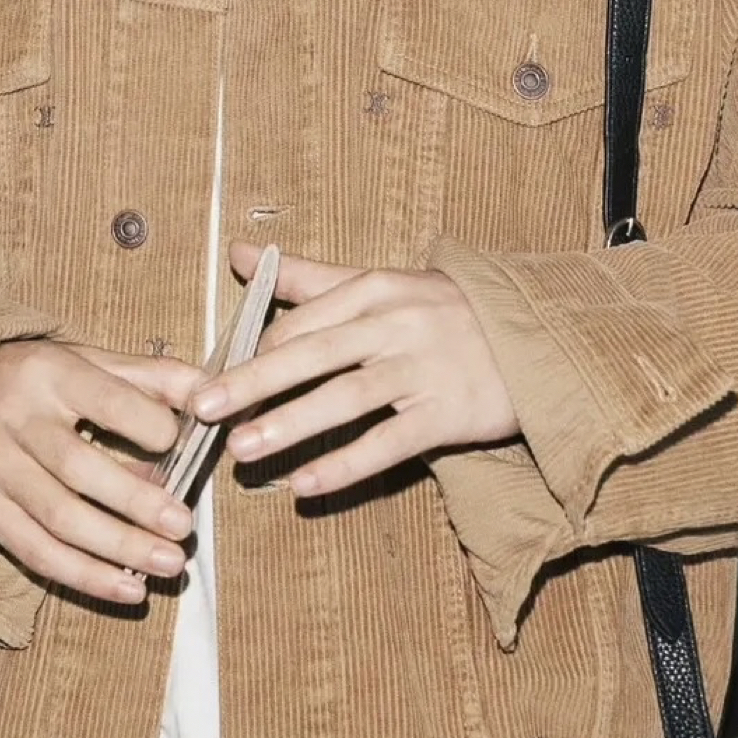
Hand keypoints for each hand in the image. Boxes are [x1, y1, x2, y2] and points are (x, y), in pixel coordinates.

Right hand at [0, 339, 202, 605]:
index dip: (148, 423)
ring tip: (168, 564)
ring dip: (118, 549)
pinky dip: (84, 576)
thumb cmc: (33, 380)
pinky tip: (127, 589)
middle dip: (137, 502)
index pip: (106, 399)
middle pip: (80, 469)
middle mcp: (15, 419)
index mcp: (48, 373)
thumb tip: (211, 393)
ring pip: (59, 519)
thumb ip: (148, 377)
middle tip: (183, 526)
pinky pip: (34, 552)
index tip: (181, 442)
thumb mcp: (83, 361)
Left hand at [193, 243, 519, 497]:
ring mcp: (423, 368)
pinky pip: (388, 442)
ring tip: (243, 451)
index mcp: (374, 288)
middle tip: (203, 410)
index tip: (214, 381)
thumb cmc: (444, 311)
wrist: (534, 337)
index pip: (300, 321)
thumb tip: (237, 253)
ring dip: (290, 425)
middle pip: (311, 354)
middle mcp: (395, 324)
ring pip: (344, 399)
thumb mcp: (380, 284)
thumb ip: (308, 277)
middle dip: (252, 382)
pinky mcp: (448, 412)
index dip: (253, 353)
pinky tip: (305, 484)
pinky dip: (345, 464)